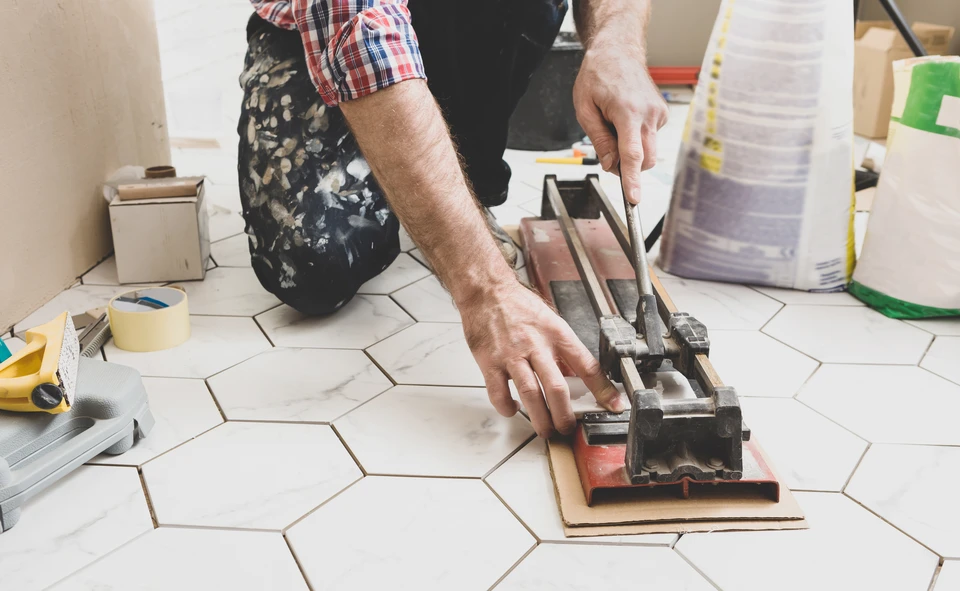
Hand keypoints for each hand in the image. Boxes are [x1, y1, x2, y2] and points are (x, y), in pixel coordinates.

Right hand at [460, 279, 627, 437]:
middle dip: (565, 416)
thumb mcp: (550, 322)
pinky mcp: (489, 361)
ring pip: (530, 394)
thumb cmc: (518, 305)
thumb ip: (562, 350)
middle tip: (567, 429)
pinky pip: (499, 392)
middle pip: (557, 388)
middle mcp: (536, 345)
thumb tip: (575, 376)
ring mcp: (512, 355)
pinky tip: (513, 410)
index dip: (603, 389)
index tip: (614, 405)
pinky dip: (507, 407)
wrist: (487, 291)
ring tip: (545, 430)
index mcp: (557, 335)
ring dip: (540, 418)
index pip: (587, 366)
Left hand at [573, 43, 668, 204]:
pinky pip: (650, 139)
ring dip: (632, 151)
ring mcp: (658, 114)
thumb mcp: (585, 109)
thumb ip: (599, 140)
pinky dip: (637, 138)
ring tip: (615, 126)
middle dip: (628, 167)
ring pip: (649, 152)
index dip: (632, 180)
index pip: (632, 155)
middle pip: (645, 160)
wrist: (618, 51)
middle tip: (608, 152)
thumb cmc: (598, 75)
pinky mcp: (662, 114)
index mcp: (627, 112)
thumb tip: (610, 165)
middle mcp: (648, 114)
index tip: (634, 198)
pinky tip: (625, 119)